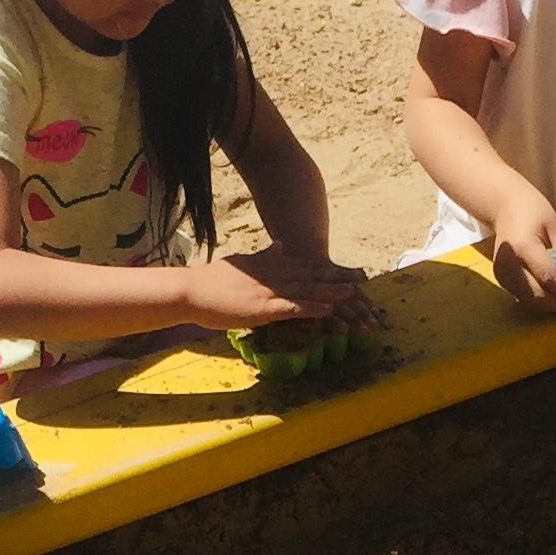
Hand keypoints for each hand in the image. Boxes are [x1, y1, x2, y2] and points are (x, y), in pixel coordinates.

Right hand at [181, 254, 368, 329]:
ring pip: (306, 290)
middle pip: (312, 275)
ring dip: (331, 291)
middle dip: (338, 277)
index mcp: (270, 266)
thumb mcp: (244, 262)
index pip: (305, 266)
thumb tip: (281, 244)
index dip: (329, 268)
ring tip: (354, 293)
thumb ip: (265, 255)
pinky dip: (311, 308)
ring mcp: (269, 291)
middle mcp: (273, 276)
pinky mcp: (262, 308)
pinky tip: (328, 310)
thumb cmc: (213, 281)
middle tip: (363, 278)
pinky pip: (292, 307)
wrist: (192, 290)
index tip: (349, 269)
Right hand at [484, 188, 555, 317]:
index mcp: (523, 247)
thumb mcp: (555, 228)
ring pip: (532, 302)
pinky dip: (544, 303)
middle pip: (538, 296)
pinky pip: (525, 298)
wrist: (504, 206)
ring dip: (555, 308)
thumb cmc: (533, 211)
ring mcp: (502, 275)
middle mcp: (509, 265)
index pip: (548, 277)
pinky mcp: (501, 282)